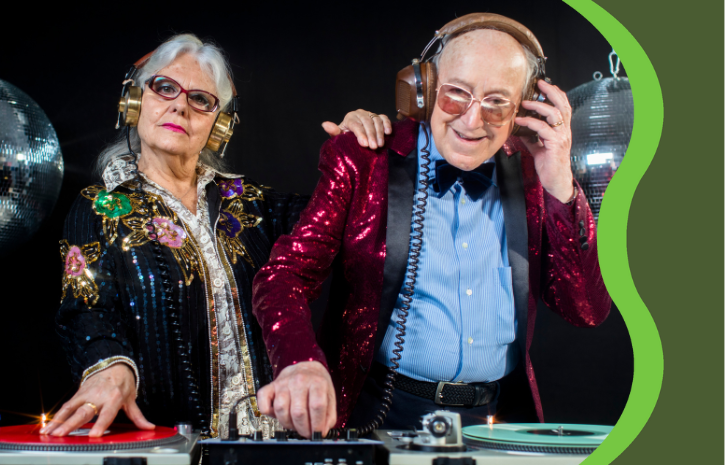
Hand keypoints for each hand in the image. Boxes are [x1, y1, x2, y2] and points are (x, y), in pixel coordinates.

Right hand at [40, 364, 153, 436]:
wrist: (114, 363)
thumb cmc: (123, 382)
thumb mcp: (131, 398)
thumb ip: (137, 416)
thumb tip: (149, 427)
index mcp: (114, 397)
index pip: (107, 413)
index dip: (101, 424)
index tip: (94, 435)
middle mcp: (98, 396)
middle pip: (84, 412)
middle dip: (73, 423)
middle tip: (63, 434)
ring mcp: (86, 394)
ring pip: (71, 409)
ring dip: (59, 421)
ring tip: (49, 432)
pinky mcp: (78, 393)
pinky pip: (66, 406)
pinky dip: (56, 416)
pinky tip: (48, 426)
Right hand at [257, 361, 335, 437]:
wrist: (306, 367)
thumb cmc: (317, 383)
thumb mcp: (330, 397)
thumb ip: (329, 416)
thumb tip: (322, 432)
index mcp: (317, 382)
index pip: (317, 406)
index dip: (317, 424)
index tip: (317, 433)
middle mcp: (299, 381)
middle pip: (298, 412)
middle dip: (302, 428)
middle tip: (306, 432)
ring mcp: (283, 382)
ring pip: (281, 408)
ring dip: (287, 423)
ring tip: (294, 424)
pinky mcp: (271, 385)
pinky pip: (263, 400)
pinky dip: (267, 411)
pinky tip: (277, 414)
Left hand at [322, 110, 391, 149]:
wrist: (354, 138)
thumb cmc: (346, 139)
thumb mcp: (339, 137)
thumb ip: (334, 132)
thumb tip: (324, 124)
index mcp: (349, 117)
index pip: (355, 124)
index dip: (360, 134)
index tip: (364, 144)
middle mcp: (360, 113)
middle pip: (367, 122)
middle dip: (371, 135)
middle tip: (374, 147)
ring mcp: (370, 114)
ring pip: (376, 120)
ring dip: (379, 133)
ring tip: (380, 145)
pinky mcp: (378, 117)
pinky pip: (384, 118)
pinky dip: (387, 124)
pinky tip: (388, 133)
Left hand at [514, 80, 574, 202]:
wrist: (556, 182)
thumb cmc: (550, 166)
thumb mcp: (538, 148)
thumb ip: (532, 137)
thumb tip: (520, 128)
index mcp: (562, 130)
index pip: (564, 106)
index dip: (556, 93)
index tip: (544, 85)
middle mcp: (564, 131)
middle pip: (563, 105)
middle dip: (552, 92)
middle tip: (539, 84)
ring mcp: (561, 137)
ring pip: (554, 114)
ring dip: (539, 106)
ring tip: (525, 102)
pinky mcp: (555, 145)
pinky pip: (543, 129)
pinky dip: (530, 122)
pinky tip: (519, 121)